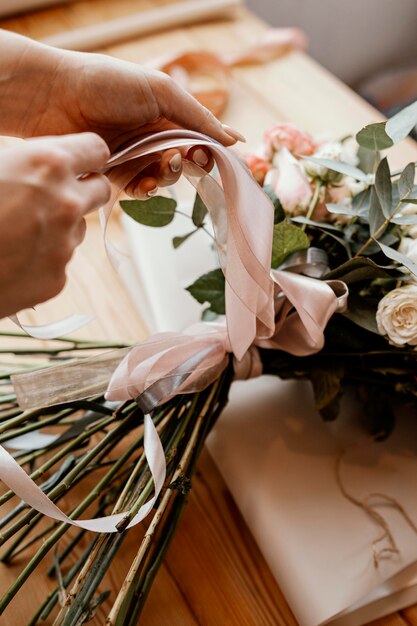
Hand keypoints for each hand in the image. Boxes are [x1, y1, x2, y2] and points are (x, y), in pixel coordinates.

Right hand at [0, 133, 109, 316]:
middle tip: (53, 195)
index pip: (97, 149)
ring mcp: (65, 245)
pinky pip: (58, 262)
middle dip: (83, 189)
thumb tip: (30, 161)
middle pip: (100, 190)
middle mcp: (66, 204)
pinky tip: (10, 258)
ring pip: (77, 228)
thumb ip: (20, 159)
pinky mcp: (57, 278)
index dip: (86, 155)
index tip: (76, 161)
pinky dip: (41, 259)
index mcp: (47, 164)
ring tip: (16, 230)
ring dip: (58, 227)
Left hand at [10, 43, 243, 197]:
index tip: (211, 157)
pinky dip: (148, 191)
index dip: (209, 150)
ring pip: (165, 178)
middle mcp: (153, 135)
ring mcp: (135, 156)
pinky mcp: (115, 174)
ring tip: (162, 169)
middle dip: (188, 164)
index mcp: (167, 112)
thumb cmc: (107, 84)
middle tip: (182, 159)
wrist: (56, 98)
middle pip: (185, 161)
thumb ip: (198, 117)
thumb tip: (235, 139)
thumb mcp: (161, 91)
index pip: (199, 138)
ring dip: (169, 178)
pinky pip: (140, 190)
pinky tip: (146, 185)